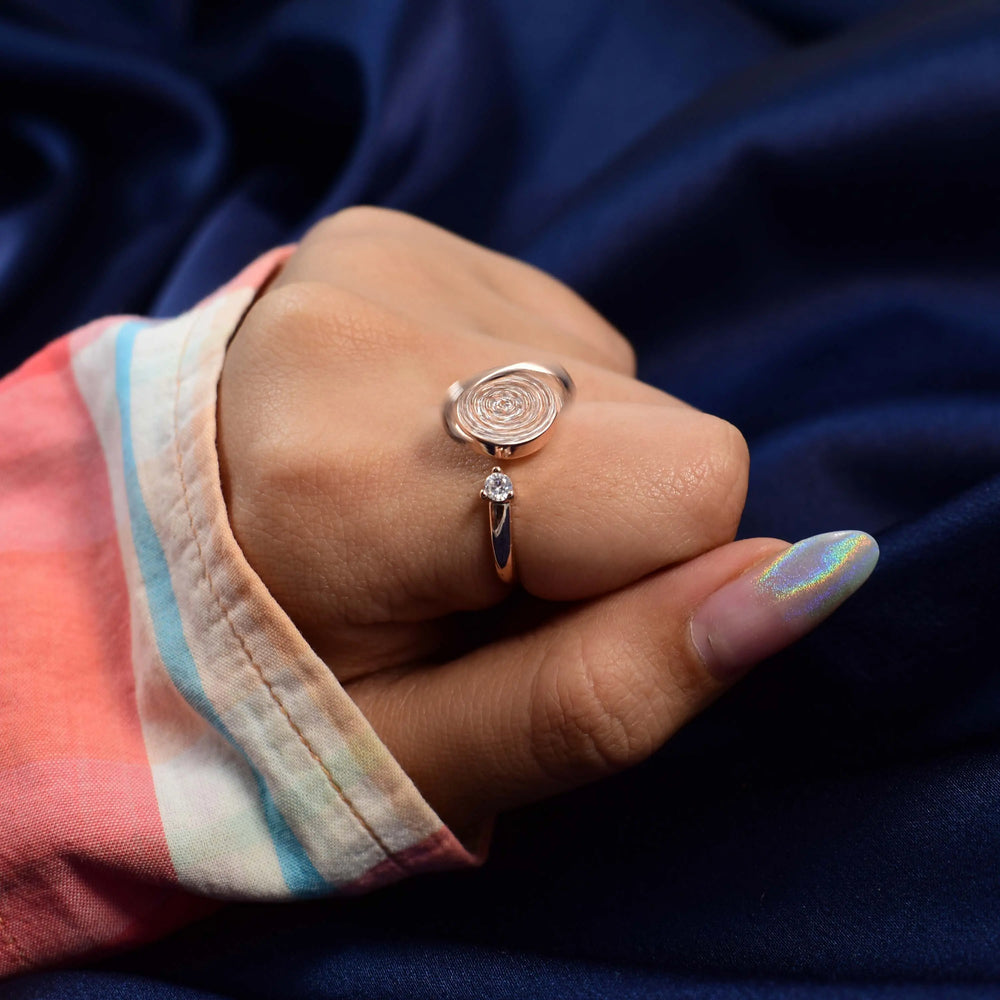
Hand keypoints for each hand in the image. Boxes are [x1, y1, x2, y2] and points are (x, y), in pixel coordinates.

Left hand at [217, 207, 876, 844]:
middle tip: (464, 574)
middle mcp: (357, 325)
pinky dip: (524, 407)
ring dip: (557, 467)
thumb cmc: (275, 695)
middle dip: (598, 526)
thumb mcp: (431, 758)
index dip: (653, 582)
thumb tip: (821, 573)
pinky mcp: (384, 234)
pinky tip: (428, 449)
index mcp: (354, 473)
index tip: (533, 620)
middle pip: (658, 425)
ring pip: (615, 377)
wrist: (145, 574)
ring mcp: (369, 257)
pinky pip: (555, 331)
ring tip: (432, 516)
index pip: (687, 484)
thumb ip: (615, 687)